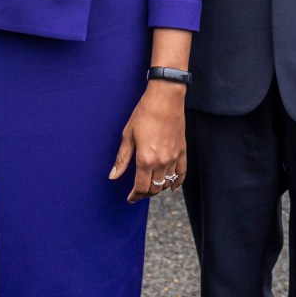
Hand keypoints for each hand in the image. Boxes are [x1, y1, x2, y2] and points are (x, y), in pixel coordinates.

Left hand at [109, 82, 186, 202]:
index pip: (141, 188)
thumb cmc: (144, 114)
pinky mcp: (182, 151)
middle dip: (145, 194)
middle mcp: (161, 162)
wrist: (165, 99)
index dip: (135, 196)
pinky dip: (177, 183)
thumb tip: (113, 176)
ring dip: (158, 188)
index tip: (130, 198)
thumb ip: (122, 159)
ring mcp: (173, 157)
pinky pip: (182, 173)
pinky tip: (172, 187)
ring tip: (151, 187)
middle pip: (154, 188)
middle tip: (138, 193)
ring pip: (167, 183)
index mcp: (145, 160)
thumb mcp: (128, 135)